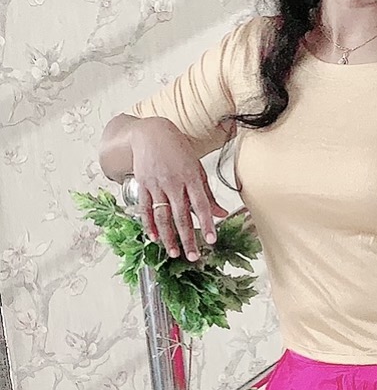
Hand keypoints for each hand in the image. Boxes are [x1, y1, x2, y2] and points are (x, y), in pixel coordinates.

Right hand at [131, 116, 228, 259]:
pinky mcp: (142, 185)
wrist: (150, 133)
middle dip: (188, 238)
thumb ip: (207, 193)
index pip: (201, 204)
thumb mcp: (196, 168)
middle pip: (181, 216)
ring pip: (162, 216)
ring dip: (168, 237)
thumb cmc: (176, 149)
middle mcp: (173, 182)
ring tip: (174, 252)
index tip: (212, 239)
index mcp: (190, 177)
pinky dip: (149, 225)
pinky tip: (154, 237)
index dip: (207, 223)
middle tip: (193, 256)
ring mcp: (156, 184)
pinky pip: (146, 209)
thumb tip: (221, 213)